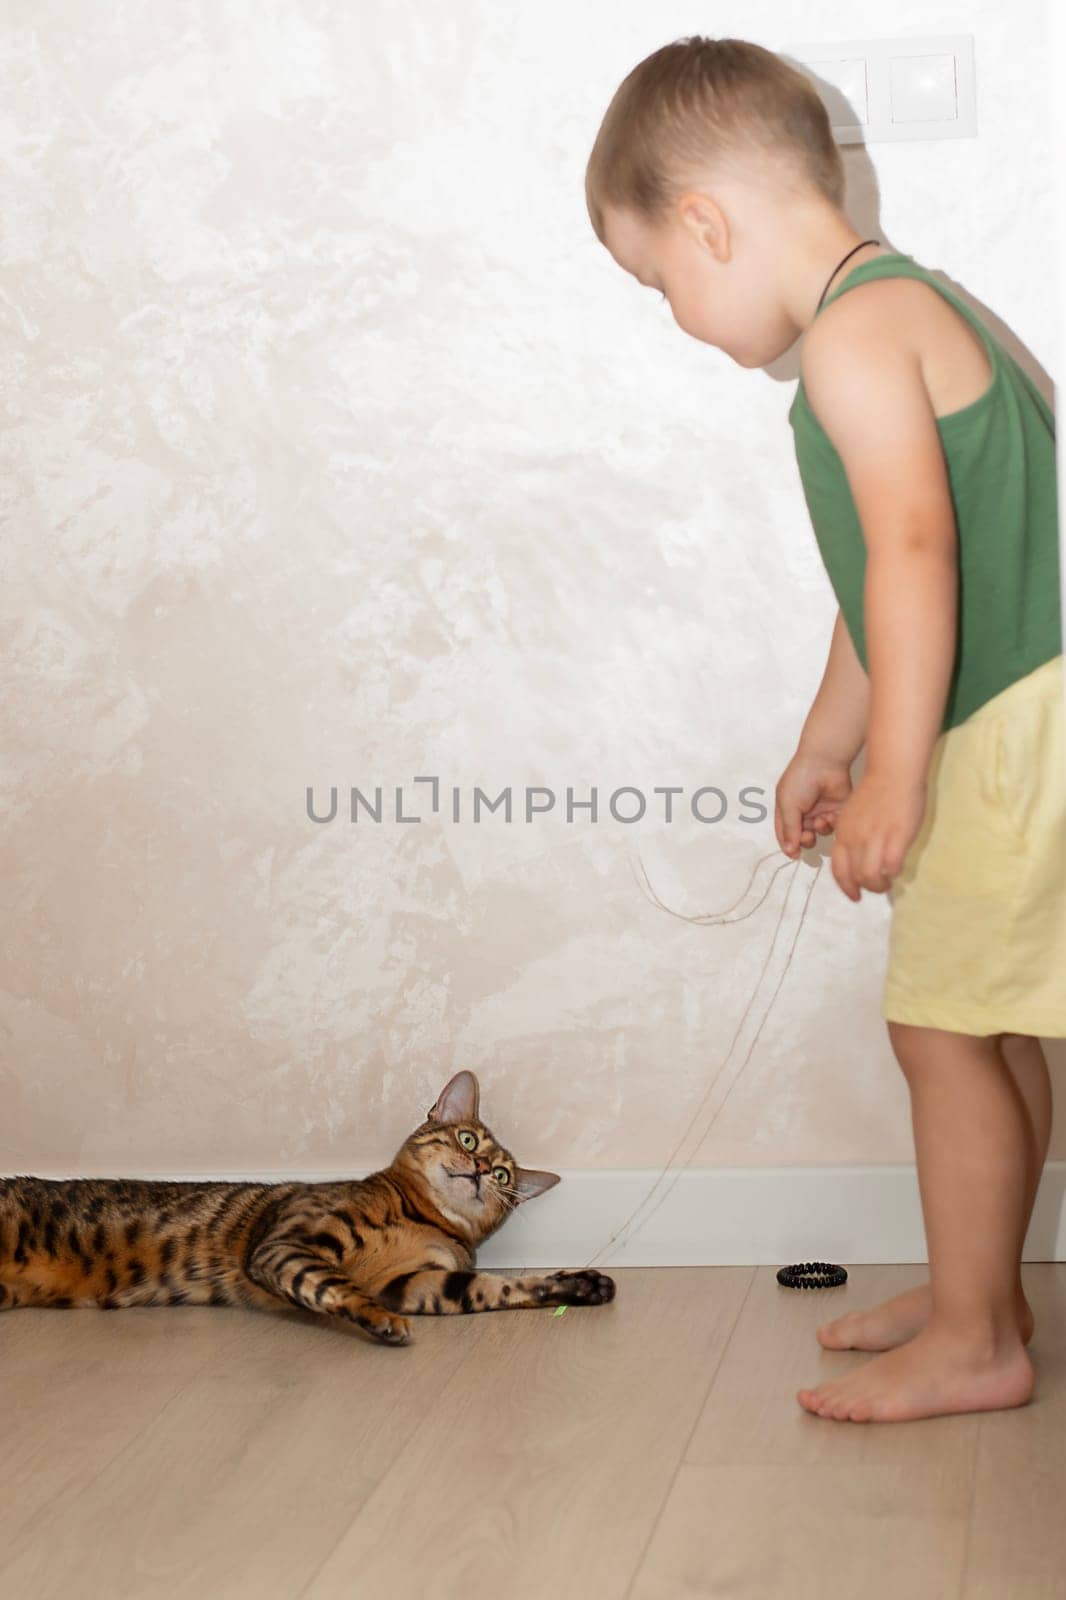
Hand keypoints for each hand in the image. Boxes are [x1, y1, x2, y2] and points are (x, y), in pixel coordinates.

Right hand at [774, 747, 853, 858]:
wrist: (825, 763)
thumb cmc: (800, 779)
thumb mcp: (788, 805)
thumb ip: (789, 829)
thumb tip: (790, 851)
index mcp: (787, 810)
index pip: (785, 834)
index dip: (789, 845)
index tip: (794, 855)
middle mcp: (803, 813)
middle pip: (803, 837)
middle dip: (806, 840)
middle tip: (808, 837)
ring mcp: (820, 811)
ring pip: (820, 833)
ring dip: (819, 829)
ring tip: (820, 820)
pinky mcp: (836, 810)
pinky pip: (834, 826)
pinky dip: (832, 824)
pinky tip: (830, 815)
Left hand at [831, 772, 926, 900]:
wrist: (893, 771)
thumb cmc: (877, 791)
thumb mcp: (854, 814)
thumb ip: (854, 835)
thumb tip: (859, 855)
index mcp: (843, 833)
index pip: (838, 868)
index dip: (846, 885)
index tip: (854, 895)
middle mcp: (855, 838)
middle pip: (854, 876)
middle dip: (864, 889)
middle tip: (876, 890)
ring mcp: (875, 838)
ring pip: (871, 876)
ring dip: (879, 885)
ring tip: (888, 883)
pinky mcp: (896, 836)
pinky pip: (892, 866)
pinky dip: (894, 873)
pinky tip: (898, 870)